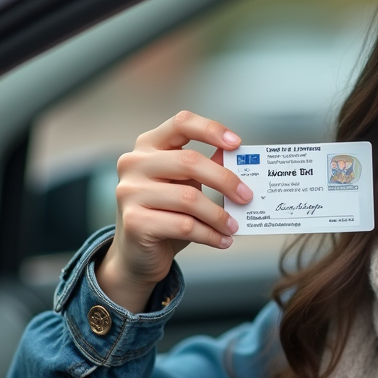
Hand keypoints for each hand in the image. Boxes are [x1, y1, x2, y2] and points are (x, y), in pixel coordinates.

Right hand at [97, 111, 252, 312]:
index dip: (211, 130)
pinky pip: (184, 225)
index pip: (181, 123)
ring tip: (233, 226)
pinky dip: (210, 234)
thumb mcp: (185, 185)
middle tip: (247, 196)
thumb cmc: (165, 213)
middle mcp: (134, 163)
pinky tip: (222, 240)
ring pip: (189, 198)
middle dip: (225, 180)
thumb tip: (239, 159)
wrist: (137, 253)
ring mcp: (130, 192)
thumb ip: (206, 168)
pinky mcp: (135, 222)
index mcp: (148, 145)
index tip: (237, 143)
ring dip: (219, 215)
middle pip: (190, 161)